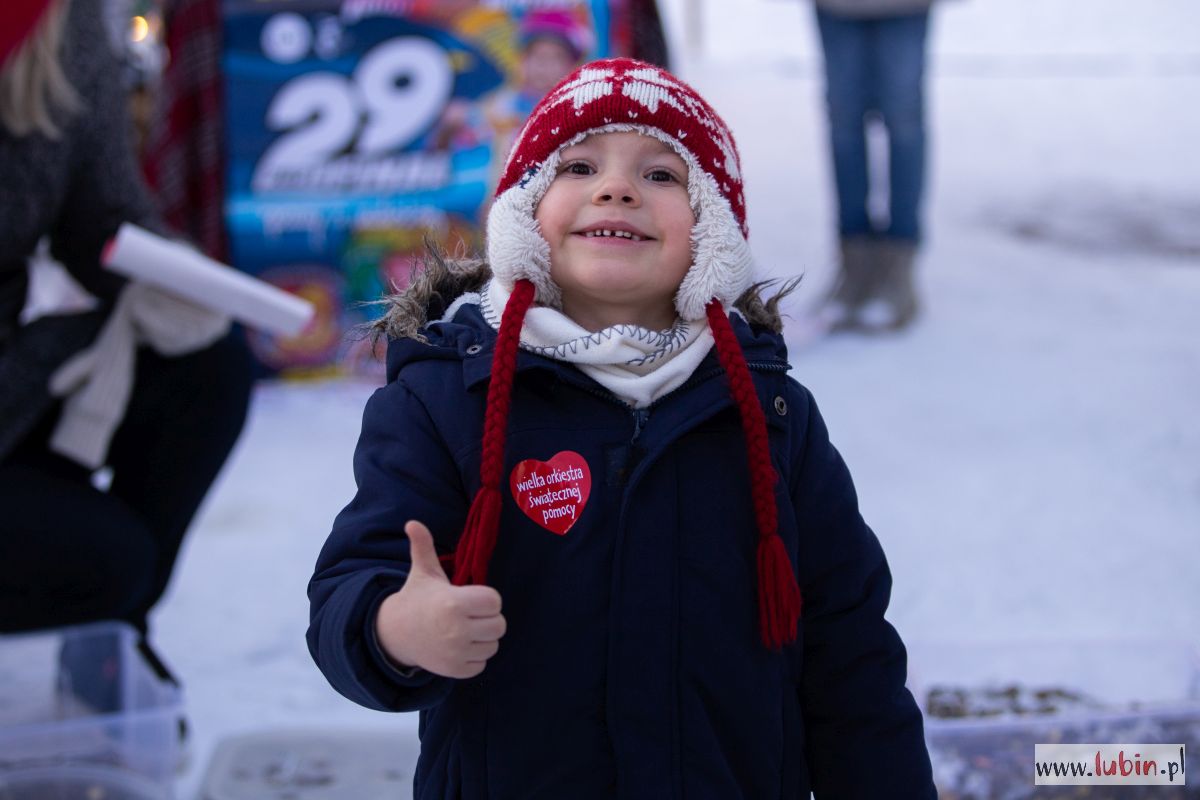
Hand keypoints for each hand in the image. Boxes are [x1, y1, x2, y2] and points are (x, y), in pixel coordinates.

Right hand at [375, 520, 506, 678]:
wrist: (396, 634)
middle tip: (469, 615)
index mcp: (453, 603)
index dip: (486, 599)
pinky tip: (458, 646)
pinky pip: (482, 664)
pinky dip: (474, 657)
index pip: (495, 602)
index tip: (470, 598)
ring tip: (464, 630)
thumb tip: (412, 523)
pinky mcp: (455, 670)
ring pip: (493, 646)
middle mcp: (456, 630)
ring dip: (483, 639)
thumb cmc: (418, 599)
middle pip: (499, 625)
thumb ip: (423, 546)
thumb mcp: (423, 572)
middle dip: (487, 619)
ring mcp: (456, 653)